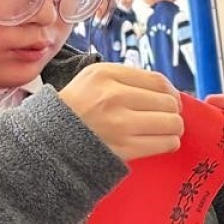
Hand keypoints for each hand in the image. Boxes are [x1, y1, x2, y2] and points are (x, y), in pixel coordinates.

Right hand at [60, 64, 184, 162]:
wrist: (50, 139)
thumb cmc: (77, 108)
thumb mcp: (93, 78)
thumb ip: (127, 78)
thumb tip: (167, 90)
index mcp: (106, 74)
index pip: (159, 81)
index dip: (171, 92)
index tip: (170, 100)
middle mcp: (113, 96)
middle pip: (169, 102)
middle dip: (172, 111)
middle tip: (164, 117)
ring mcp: (120, 123)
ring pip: (173, 122)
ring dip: (173, 127)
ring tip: (162, 130)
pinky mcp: (125, 148)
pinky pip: (167, 143)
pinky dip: (168, 142)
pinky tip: (158, 141)